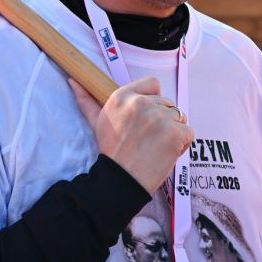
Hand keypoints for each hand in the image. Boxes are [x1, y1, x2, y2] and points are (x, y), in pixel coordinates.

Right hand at [69, 76, 192, 194]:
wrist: (120, 180)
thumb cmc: (111, 151)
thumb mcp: (97, 122)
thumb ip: (87, 100)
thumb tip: (73, 81)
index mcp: (123, 96)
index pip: (153, 84)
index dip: (153, 100)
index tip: (146, 118)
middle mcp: (142, 103)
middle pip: (167, 103)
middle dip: (162, 119)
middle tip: (147, 139)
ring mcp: (160, 117)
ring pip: (179, 117)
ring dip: (172, 132)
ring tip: (155, 147)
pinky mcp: (175, 133)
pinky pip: (188, 133)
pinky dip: (182, 145)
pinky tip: (166, 153)